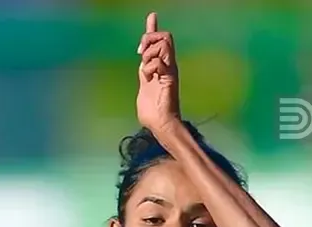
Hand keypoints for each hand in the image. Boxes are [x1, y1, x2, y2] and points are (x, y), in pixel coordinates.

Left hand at [136, 12, 180, 132]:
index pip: (159, 42)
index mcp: (160, 66)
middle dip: (149, 37)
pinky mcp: (169, 78)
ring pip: (164, 43)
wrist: (160, 125)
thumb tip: (142, 65)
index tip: (151, 16)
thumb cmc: (153, 112)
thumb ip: (144, 74)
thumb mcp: (144, 86)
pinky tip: (148, 77)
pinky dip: (150, 66)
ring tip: (146, 68)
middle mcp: (168, 65)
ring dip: (150, 52)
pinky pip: (160, 62)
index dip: (153, 27)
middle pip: (164, 36)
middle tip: (141, 53)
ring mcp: (170, 70)